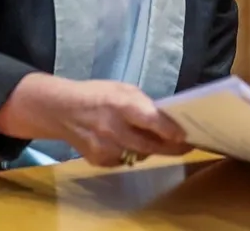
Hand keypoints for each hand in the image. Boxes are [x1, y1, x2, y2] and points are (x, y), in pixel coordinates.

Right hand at [49, 79, 192, 166]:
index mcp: (120, 104)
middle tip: (186, 146)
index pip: (151, 120)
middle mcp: (113, 129)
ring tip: (159, 142)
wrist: (62, 111)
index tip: (185, 136)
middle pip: (150, 145)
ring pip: (140, 156)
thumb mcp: (121, 89)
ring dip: (152, 150)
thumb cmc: (97, 95)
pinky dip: (132, 154)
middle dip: (171, 147)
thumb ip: (143, 104)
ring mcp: (105, 148)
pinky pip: (125, 161)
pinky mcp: (99, 161)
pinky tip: (127, 143)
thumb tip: (166, 119)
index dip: (170, 130)